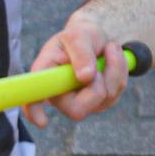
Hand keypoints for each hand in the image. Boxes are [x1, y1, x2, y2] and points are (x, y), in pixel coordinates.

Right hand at [24, 10, 131, 127]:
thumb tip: (85, 78)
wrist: (96, 38)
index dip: (34, 110)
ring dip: (113, 69)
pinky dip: (120, 71)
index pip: (33, 97)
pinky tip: (112, 58)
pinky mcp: (100, 102)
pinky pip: (117, 92)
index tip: (42, 121)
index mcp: (45, 76)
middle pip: (77, 110)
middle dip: (97, 85)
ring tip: (108, 48)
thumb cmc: (80, 35)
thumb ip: (80, 53)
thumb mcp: (78, 34)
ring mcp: (82, 101)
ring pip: (104, 98)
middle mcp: (60, 94)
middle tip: (100, 61)